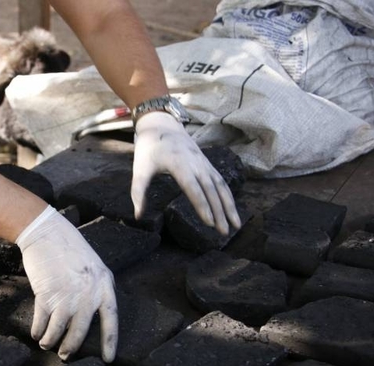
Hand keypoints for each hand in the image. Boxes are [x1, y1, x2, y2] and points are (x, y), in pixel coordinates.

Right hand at [15, 206, 117, 361]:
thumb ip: (97, 288)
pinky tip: (37, 333)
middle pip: (81, 331)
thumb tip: (96, 312)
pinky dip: (38, 331)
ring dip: (51, 341)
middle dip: (71, 347)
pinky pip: (42, 322)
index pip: (110, 319)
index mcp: (104, 285)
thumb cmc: (70, 248)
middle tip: (66, 355)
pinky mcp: (46, 295)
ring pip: (59, 331)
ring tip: (47, 344)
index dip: (110, 342)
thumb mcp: (93, 266)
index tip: (107, 359)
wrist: (47, 233)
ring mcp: (66, 295)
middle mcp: (87, 293)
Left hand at [131, 112, 240, 234]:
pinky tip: (232, 211)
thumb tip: (138, 216)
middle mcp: (196, 164)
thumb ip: (138, 192)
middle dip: (219, 212)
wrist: (162, 125)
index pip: (193, 188)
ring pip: (221, 186)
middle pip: (211, 190)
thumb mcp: (140, 168)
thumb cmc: (149, 149)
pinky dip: (228, 196)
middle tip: (223, 232)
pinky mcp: (207, 164)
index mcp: (179, 164)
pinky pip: (221, 181)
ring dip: (229, 206)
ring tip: (236, 226)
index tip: (209, 222)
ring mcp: (204, 163)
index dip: (202, 206)